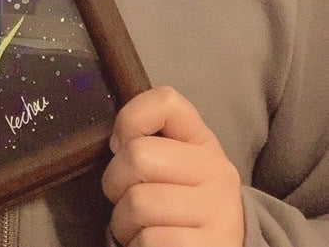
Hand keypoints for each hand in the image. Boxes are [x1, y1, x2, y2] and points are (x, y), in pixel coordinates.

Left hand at [101, 86, 243, 246]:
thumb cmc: (182, 203)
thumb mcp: (174, 164)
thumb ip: (148, 140)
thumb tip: (117, 142)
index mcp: (203, 142)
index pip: (166, 102)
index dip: (130, 118)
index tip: (122, 144)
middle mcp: (217, 172)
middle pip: (138, 156)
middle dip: (115, 181)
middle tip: (124, 197)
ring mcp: (218, 213)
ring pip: (138, 203)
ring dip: (123, 221)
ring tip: (138, 226)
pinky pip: (149, 241)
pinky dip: (137, 245)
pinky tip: (151, 244)